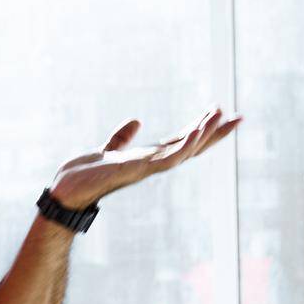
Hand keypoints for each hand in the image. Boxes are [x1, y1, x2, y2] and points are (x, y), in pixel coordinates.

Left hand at [48, 107, 242, 210]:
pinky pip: (167, 159)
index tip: (221, 112)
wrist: (65, 191)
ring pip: (184, 151)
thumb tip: (136, 121)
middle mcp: (152, 165)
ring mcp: (146, 169)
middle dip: (215, 134)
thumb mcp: (108, 150)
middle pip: (191, 147)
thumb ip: (121, 138)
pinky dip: (183, 146)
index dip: (202, 129)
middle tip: (239, 117)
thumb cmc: (84, 175)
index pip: (182, 142)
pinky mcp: (136, 170)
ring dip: (204, 135)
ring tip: (221, 116)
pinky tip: (196, 131)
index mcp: (148, 158)